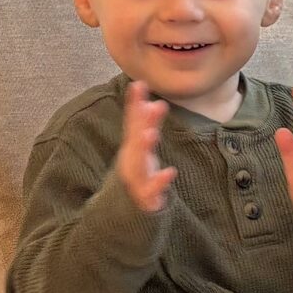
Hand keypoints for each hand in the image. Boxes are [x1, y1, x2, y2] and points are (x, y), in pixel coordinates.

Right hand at [115, 80, 177, 213]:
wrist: (123, 209)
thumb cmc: (136, 173)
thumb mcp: (142, 149)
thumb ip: (149, 127)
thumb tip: (158, 103)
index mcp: (132, 147)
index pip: (133, 122)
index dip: (135, 103)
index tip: (139, 84)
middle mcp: (132, 159)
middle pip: (136, 138)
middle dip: (141, 122)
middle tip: (149, 103)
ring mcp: (137, 177)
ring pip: (140, 161)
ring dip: (144, 147)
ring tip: (150, 134)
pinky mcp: (145, 196)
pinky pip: (152, 189)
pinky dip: (160, 181)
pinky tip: (170, 172)